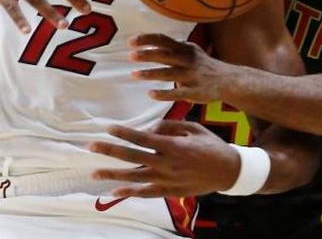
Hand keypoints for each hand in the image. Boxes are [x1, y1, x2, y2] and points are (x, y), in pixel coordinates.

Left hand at [89, 121, 240, 196]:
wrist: (230, 172)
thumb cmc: (211, 145)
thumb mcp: (192, 128)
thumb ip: (168, 127)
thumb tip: (147, 130)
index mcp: (173, 146)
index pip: (142, 138)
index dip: (124, 133)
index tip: (108, 127)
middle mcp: (168, 164)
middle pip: (133, 157)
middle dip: (111, 151)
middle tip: (91, 146)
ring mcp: (168, 180)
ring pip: (135, 178)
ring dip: (113, 175)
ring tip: (94, 173)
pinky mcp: (170, 192)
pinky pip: (146, 193)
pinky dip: (129, 193)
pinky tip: (113, 192)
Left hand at [128, 33, 230, 102]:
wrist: (230, 80)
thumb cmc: (204, 65)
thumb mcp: (190, 51)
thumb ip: (172, 47)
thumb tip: (148, 41)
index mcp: (185, 49)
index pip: (163, 40)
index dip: (147, 40)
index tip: (130, 42)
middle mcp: (188, 60)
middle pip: (165, 55)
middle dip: (147, 54)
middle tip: (130, 56)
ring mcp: (193, 76)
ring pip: (169, 74)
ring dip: (151, 73)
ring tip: (134, 74)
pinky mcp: (197, 92)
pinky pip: (179, 93)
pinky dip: (164, 94)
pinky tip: (151, 94)